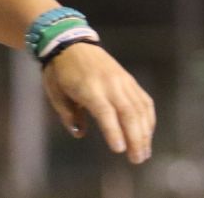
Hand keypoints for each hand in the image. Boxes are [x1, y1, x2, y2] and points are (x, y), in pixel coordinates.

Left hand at [42, 42, 155, 163]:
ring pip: (140, 108)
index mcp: (88, 87)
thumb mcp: (55, 93)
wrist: (71, 43)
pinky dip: (148, 118)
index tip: (119, 149)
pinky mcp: (130, 80)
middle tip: (137, 159)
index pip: (105, 112)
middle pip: (128, 112)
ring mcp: (123, 81)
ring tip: (144, 152)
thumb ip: (67, 115)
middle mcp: (110, 84)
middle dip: (135, 138)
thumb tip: (80, 133)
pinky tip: (147, 134)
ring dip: (145, 132)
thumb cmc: (60, 71)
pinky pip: (144, 100)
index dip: (113, 131)